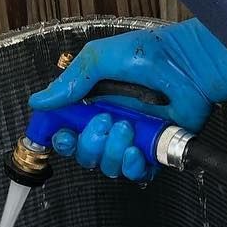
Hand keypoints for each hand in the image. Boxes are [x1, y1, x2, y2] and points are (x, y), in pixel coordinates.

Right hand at [29, 20, 226, 180]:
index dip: (59, 137)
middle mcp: (109, 122)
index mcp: (92, 103)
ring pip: (105, 164)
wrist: (187, 64)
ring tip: (126, 128)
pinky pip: (133, 172)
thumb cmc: (148, 54)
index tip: (60, 134)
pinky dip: (130, 164)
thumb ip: (69, 83)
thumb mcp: (99, 59)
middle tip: (103, 122)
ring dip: (110, 150)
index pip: (66, 130)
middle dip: (87, 143)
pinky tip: (135, 149)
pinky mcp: (152, 149)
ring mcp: (130, 138)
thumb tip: (38, 101)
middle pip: (83, 152)